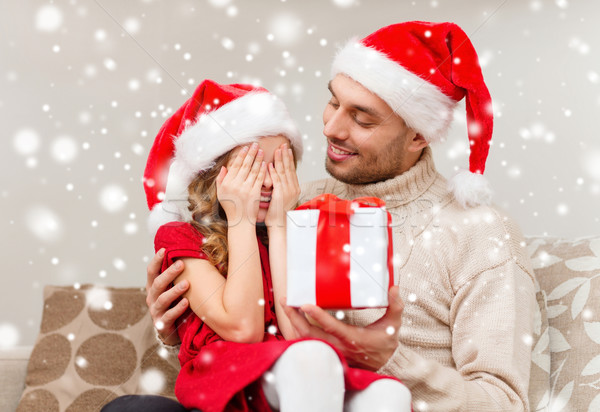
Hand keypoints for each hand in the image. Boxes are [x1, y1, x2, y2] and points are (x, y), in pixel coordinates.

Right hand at [146, 248, 187, 345]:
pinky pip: (169, 315)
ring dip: (174, 290)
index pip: (151, 271)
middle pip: (157, 283)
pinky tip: (186, 302)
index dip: (156, 260)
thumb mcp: (172, 287)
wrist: (170, 329)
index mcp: (153, 286)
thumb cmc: (174, 302)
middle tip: (181, 264)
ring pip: (163, 299)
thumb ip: (177, 275)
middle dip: (169, 273)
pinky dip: (178, 309)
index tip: (164, 249)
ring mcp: (156, 310)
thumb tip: (191, 254)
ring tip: (187, 283)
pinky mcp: (162, 323)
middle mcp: (152, 297)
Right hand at [216, 143, 265, 225]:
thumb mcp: (221, 193)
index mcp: (227, 183)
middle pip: (245, 165)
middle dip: (251, 153)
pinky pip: (259, 179)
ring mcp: (246, 189)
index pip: (235, 166)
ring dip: (258, 159)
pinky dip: (262, 171)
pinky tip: (265, 164)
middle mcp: (236, 185)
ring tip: (261, 151)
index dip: (241, 155)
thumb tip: (224, 167)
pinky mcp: (255, 193)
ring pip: (253, 170)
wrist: (240, 221)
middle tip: (255, 144)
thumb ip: (220, 179)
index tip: (245, 147)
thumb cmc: (231, 207)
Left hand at [265, 143, 299, 227]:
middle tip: (283, 144)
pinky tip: (270, 164)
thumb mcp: (282, 198)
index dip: (288, 159)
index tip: (286, 149)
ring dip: (280, 160)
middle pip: (289, 168)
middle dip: (286, 155)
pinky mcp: (280, 194)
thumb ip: (281, 187)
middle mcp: (293, 188)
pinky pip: (277, 180)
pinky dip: (273, 172)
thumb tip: (277, 178)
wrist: (279, 225)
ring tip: (278, 150)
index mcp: (294, 188)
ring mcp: (288, 191)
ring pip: (284, 172)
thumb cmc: (278, 213)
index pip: (292, 170)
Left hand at [282, 286, 403, 370]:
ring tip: (286, 307)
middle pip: (310, 334)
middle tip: (286, 300)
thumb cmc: (385, 342)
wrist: (383, 364)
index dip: (317, 316)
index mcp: (352, 338)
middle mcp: (338, 346)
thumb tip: (394, 288)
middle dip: (295, 317)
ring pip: (304, 340)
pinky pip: (306, 344)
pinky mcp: (326, 351)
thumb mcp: (393, 325)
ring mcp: (330, 350)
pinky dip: (296, 333)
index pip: (332, 327)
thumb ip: (395, 306)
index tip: (305, 304)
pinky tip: (292, 321)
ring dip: (293, 324)